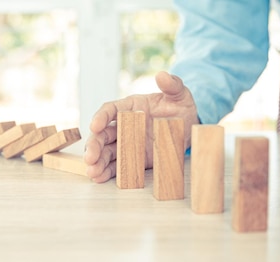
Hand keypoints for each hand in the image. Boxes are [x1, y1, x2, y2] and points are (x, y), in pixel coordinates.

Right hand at [84, 71, 199, 182]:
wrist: (189, 129)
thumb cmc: (181, 108)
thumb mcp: (181, 95)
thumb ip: (173, 85)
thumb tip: (162, 75)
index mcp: (130, 107)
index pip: (110, 110)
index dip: (101, 117)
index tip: (94, 126)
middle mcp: (125, 125)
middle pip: (103, 134)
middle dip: (94, 145)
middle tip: (89, 158)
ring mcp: (128, 143)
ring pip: (107, 151)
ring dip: (97, 161)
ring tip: (92, 172)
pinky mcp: (133, 159)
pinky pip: (118, 165)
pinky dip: (108, 172)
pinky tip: (99, 178)